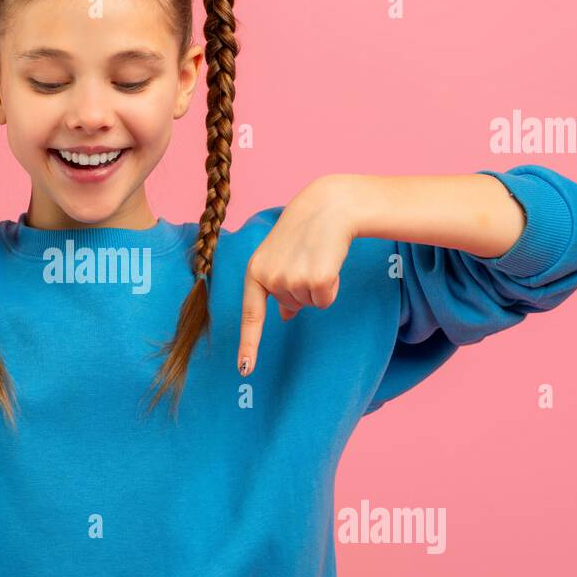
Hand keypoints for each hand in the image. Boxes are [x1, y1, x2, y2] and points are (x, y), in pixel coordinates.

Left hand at [237, 176, 359, 376]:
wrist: (327, 207)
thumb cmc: (303, 232)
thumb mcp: (280, 257)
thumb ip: (276, 285)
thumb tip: (284, 315)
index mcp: (255, 272)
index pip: (251, 315)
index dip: (249, 344)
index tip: (244, 369)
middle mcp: (270, 278)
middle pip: (291, 305)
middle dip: (303, 287)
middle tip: (306, 258)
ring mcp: (292, 280)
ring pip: (310, 303)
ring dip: (317, 284)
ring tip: (317, 256)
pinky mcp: (317, 280)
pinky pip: (325, 301)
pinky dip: (331, 285)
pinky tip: (329, 262)